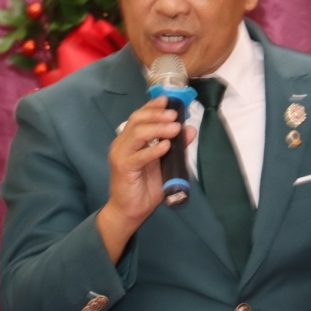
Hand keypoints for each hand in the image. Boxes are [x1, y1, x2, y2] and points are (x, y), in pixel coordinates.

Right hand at [97, 96, 195, 262]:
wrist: (130, 210)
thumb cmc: (145, 186)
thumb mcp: (165, 163)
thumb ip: (176, 146)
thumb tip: (190, 129)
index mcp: (130, 139)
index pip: (139, 116)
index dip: (152, 106)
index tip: (168, 99)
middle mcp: (122, 143)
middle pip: (137, 120)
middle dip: (157, 115)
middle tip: (175, 115)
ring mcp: (120, 154)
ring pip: (137, 133)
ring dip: (158, 128)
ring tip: (174, 128)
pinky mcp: (123, 168)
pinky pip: (139, 156)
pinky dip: (153, 150)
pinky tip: (166, 146)